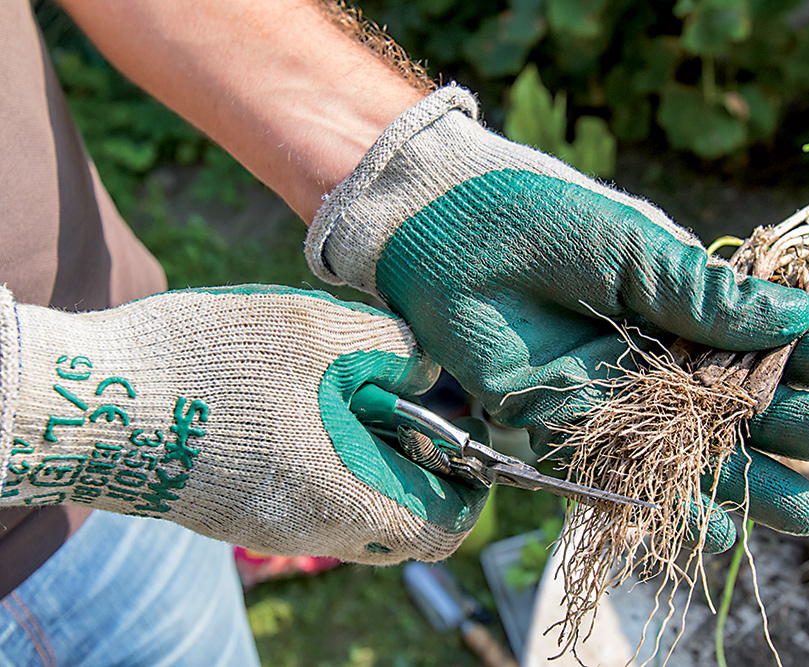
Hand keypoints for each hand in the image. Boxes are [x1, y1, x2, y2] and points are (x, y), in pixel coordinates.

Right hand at [0, 285, 485, 562]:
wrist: (88, 402)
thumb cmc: (209, 365)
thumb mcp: (321, 333)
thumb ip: (397, 355)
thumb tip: (430, 375)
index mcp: (348, 501)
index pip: (446, 527)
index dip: (468, 479)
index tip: (459, 428)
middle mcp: (313, 531)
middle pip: (402, 521)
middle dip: (418, 463)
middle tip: (401, 398)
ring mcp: (269, 528)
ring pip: (354, 509)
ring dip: (368, 457)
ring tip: (345, 389)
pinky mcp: (236, 511)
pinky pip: (307, 499)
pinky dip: (324, 459)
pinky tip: (298, 403)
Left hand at [305, 86, 808, 546]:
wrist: (444, 235)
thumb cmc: (540, 220)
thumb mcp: (630, 246)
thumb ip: (698, 292)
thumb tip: (792, 313)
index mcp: (675, 301)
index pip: (751, 334)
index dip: (798, 352)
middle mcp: (650, 352)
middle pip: (730, 400)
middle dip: (786, 424)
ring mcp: (609, 391)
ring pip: (686, 446)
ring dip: (744, 479)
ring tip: (804, 510)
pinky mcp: (561, 422)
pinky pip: (620, 471)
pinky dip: (664, 501)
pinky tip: (715, 527)